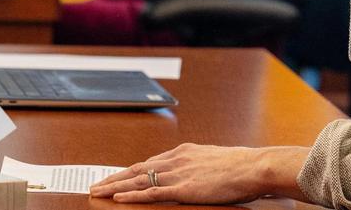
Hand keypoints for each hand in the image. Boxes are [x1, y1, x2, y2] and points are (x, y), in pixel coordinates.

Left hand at [88, 144, 308, 204]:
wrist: (254, 167)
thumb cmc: (241, 166)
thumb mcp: (214, 160)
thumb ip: (198, 165)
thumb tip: (194, 172)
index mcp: (184, 152)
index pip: (149, 162)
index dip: (129, 171)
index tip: (116, 176)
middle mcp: (176, 160)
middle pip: (137, 169)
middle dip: (115, 178)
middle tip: (96, 184)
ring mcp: (178, 174)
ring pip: (138, 181)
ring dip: (116, 186)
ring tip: (99, 192)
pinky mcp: (183, 188)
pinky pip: (151, 193)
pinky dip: (132, 196)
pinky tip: (118, 198)